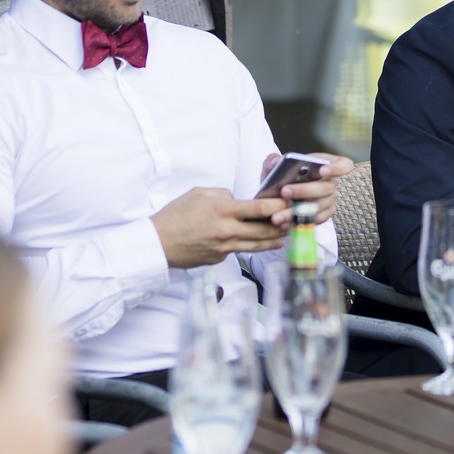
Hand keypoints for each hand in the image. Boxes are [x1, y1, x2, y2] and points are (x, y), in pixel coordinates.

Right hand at [152, 187, 287, 268]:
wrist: (158, 243)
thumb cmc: (176, 216)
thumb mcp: (199, 194)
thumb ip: (223, 195)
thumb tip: (238, 200)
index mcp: (223, 210)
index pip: (261, 208)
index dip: (279, 205)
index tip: (289, 202)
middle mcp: (228, 230)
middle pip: (266, 230)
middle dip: (283, 224)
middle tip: (295, 219)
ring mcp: (225, 248)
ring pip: (258, 245)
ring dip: (275, 239)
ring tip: (286, 234)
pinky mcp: (220, 259)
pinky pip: (240, 251)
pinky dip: (252, 246)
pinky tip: (261, 242)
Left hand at [268, 152, 354, 227]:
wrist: (276, 197)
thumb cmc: (280, 177)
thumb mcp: (273, 166)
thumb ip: (272, 160)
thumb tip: (275, 162)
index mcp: (325, 165)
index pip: (343, 165)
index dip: (336, 168)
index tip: (322, 170)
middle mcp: (330, 183)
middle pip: (326, 188)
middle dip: (304, 190)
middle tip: (284, 192)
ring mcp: (328, 201)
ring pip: (318, 207)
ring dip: (297, 211)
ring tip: (277, 215)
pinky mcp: (322, 216)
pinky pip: (313, 221)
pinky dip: (297, 223)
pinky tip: (283, 223)